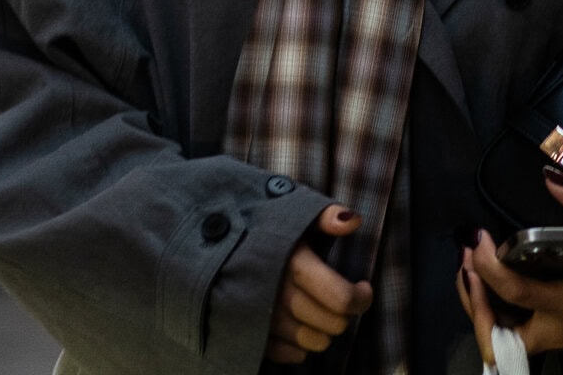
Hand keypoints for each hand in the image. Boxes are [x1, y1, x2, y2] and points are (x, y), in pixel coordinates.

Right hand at [265, 204, 374, 363]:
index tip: (362, 287)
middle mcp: (278, 295)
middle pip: (332, 324)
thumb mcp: (286, 208)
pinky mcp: (249, 335)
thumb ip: (323, 215)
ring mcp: (262, 320)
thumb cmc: (252, 224)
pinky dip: (299, 344)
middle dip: (343, 313)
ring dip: (322, 329)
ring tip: (316, 309)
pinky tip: (296, 323)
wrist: (201, 241)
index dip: (361, 298)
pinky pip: (290, 354)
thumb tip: (353, 220)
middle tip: (337, 297)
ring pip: (314, 342)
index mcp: (292, 263)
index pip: (341, 298)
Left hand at [459, 176, 562, 355]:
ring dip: (480, 309)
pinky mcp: (558, 339)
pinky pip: (515, 336)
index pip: (515, 291)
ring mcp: (557, 339)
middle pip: (498, 334)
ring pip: (503, 340)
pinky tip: (491, 286)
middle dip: (474, 302)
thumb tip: (551, 177)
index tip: (477, 239)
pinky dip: (496, 314)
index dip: (486, 265)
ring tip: (471, 272)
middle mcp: (558, 328)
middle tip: (466, 267)